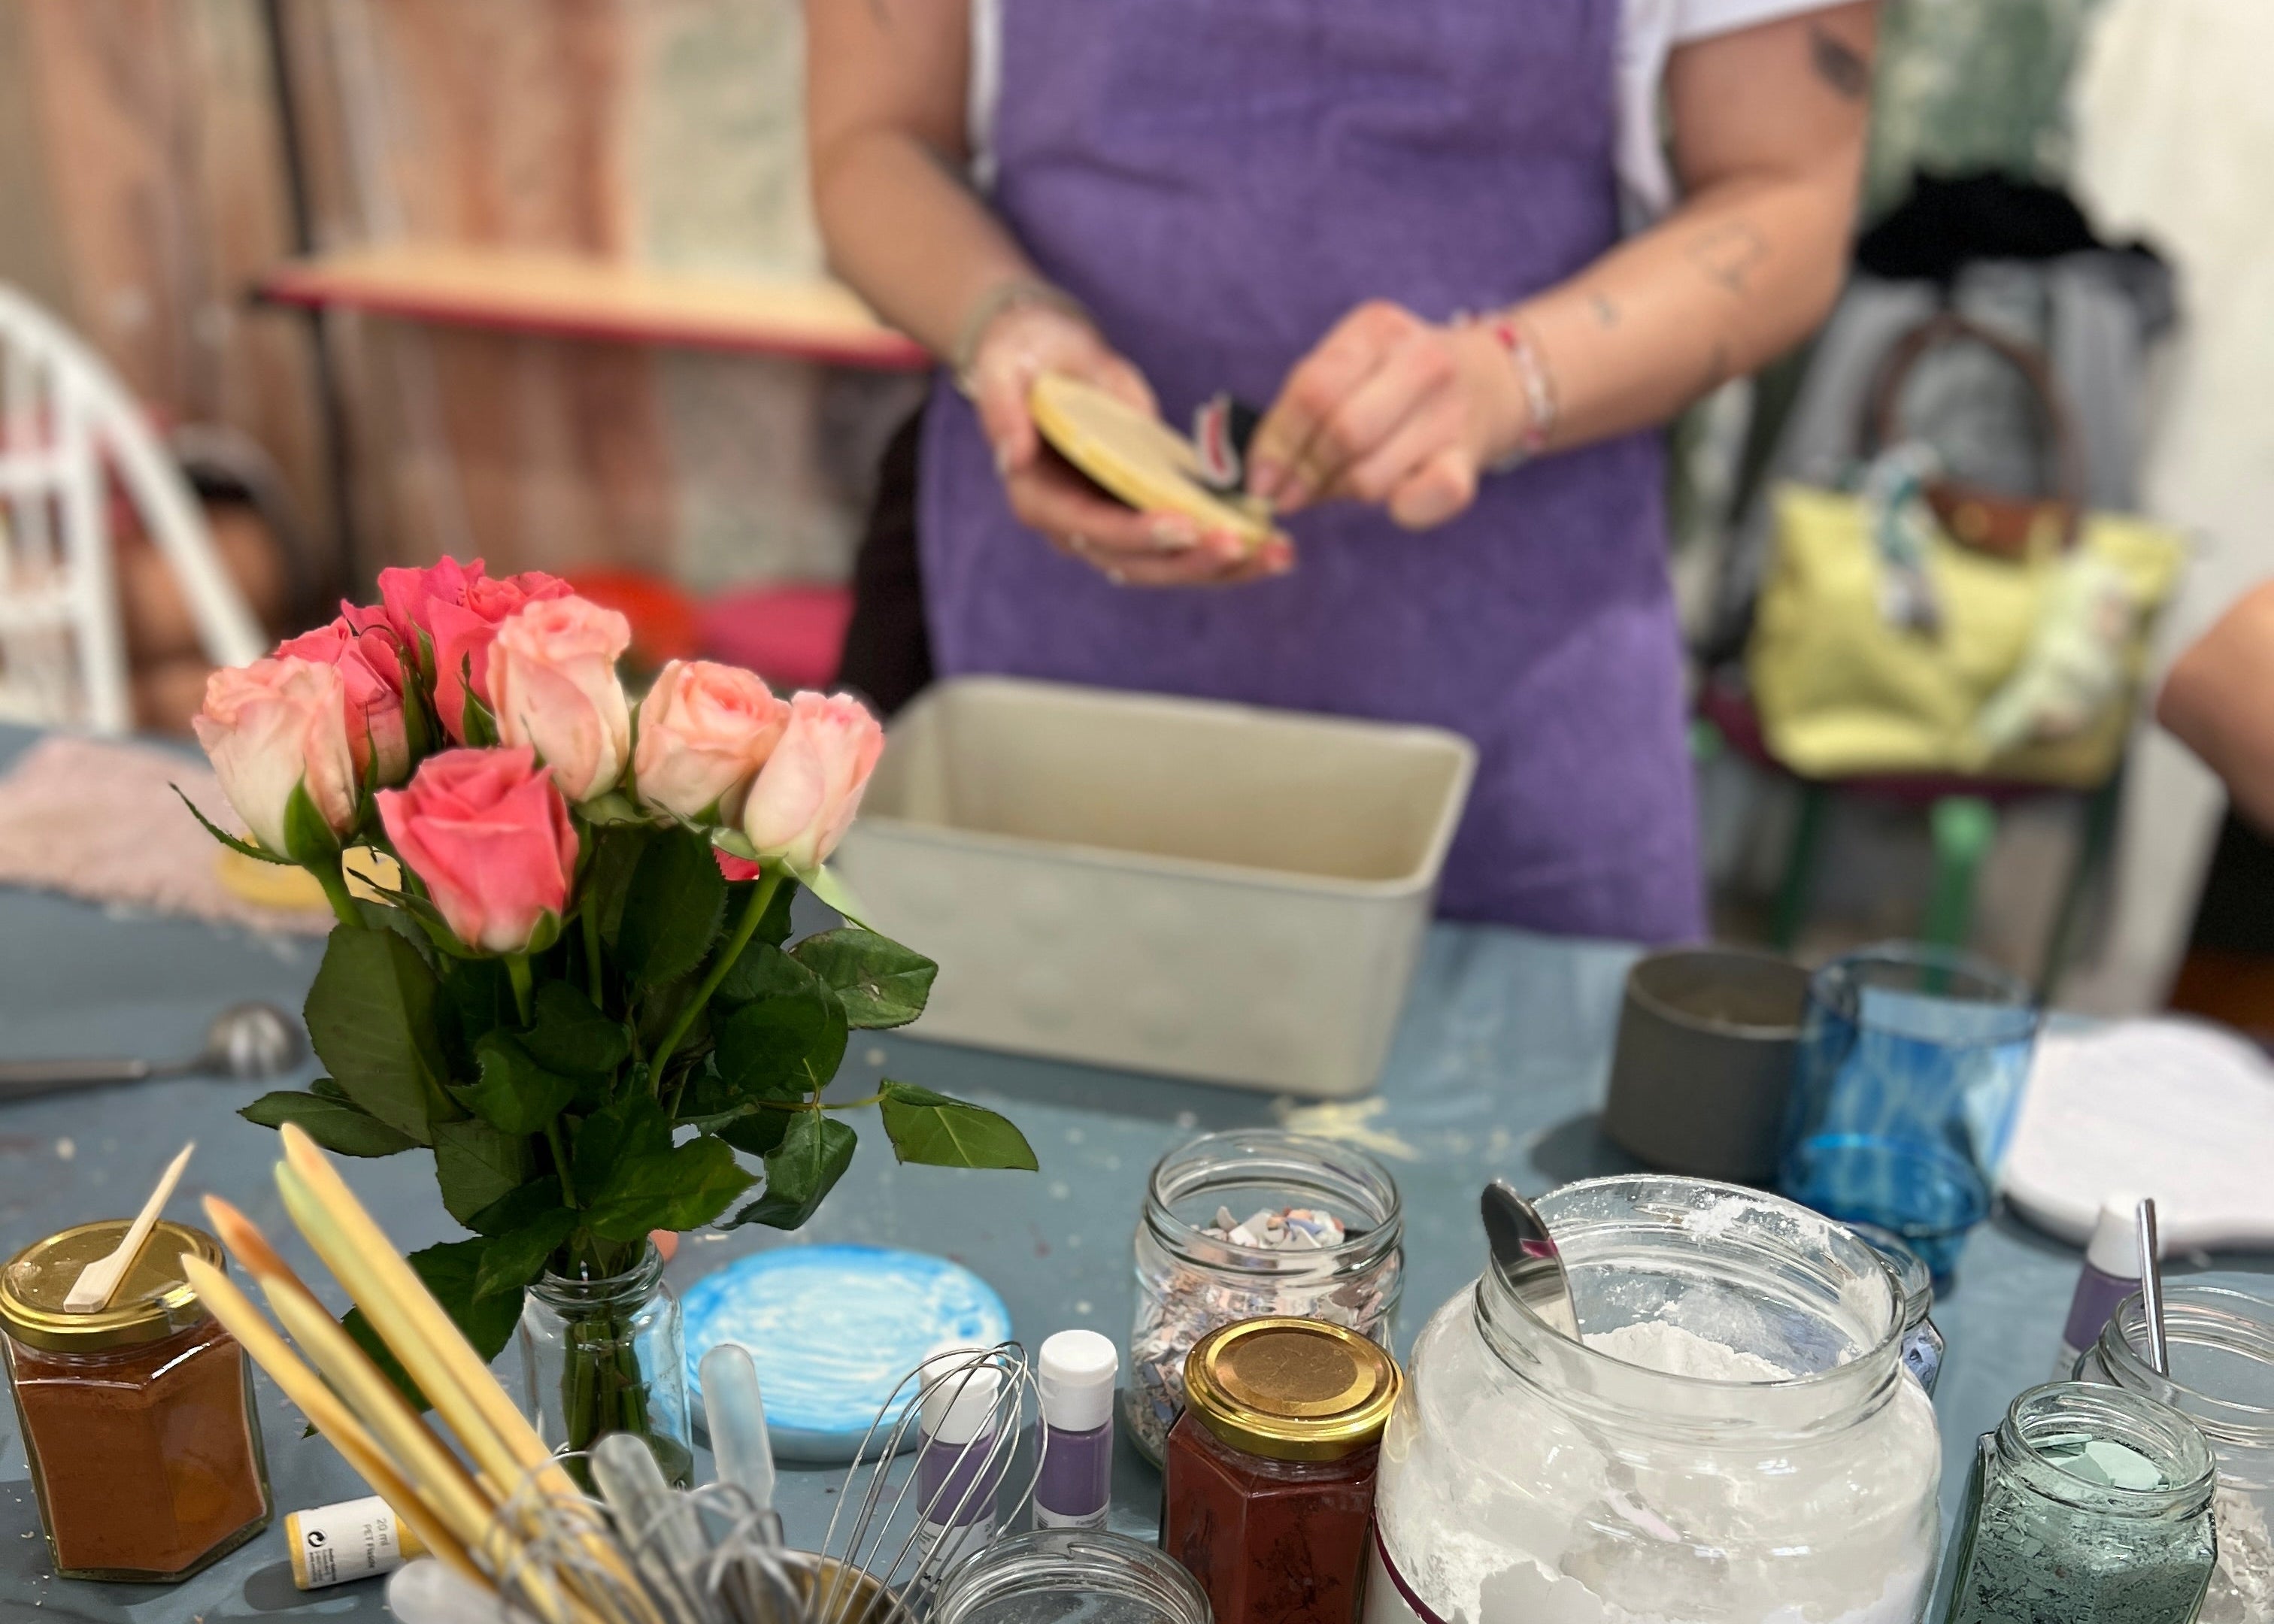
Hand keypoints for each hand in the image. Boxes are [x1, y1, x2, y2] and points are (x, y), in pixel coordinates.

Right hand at [965, 297, 1291, 585]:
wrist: (1047, 356)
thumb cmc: (1028, 355)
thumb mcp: (1008, 368)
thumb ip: (1007, 410)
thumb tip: (1014, 453)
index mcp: (1039, 498)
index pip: (1091, 528)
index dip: (1138, 532)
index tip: (1185, 524)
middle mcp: (1074, 527)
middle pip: (1136, 563)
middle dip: (1193, 560)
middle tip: (1246, 545)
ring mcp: (1112, 528)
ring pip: (1168, 565)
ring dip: (1224, 566)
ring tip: (1279, 554)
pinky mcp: (1144, 517)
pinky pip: (1187, 546)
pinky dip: (1230, 549)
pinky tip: (1273, 544)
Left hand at [1247, 301, 1525, 529]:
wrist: (1486, 382)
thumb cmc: (1391, 384)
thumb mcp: (1348, 370)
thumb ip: (1301, 409)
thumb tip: (1261, 478)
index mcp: (1376, 328)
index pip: (1313, 390)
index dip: (1278, 444)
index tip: (1259, 482)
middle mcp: (1421, 359)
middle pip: (1342, 432)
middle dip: (1304, 475)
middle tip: (1289, 498)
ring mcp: (1451, 408)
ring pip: (1370, 474)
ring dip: (1341, 492)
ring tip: (1337, 487)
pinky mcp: (1469, 456)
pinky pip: (1427, 496)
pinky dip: (1401, 510)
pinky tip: (1391, 503)